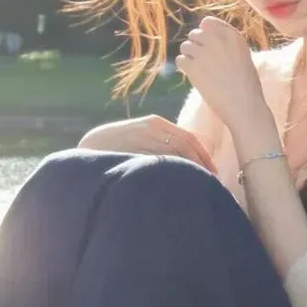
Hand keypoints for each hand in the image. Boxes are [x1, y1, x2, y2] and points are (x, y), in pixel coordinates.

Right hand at [78, 115, 216, 173]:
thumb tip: (188, 162)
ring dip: (189, 168)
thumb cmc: (122, 145)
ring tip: (200, 183)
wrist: (93, 144)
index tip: (214, 171)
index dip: (204, 154)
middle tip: (212, 180)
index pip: (189, 137)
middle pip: (185, 144)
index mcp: (158, 123)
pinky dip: (171, 170)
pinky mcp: (134, 149)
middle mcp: (153, 127)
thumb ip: (163, 145)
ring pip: (174, 153)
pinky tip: (178, 181)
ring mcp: (143, 137)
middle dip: (201, 162)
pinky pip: (158, 161)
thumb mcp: (144, 139)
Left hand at [176, 16, 267, 129]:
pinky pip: (180, 60)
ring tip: (199, 69)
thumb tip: (207, 38)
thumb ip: (227, 45)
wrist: (243, 105)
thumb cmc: (247, 85)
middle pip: (195, 34)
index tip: (207, 44)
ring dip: (189, 56)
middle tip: (202, 61)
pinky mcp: (193, 67)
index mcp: (233, 36)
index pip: (208, 22)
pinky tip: (194, 75)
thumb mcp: (243, 56)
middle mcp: (217, 40)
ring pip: (185, 46)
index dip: (205, 33)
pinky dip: (184, 67)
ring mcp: (204, 52)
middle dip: (196, 46)